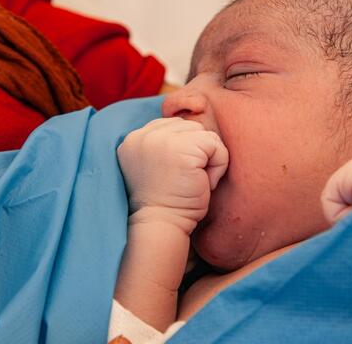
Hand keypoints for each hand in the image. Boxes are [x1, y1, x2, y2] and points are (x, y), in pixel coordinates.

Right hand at [117, 117, 228, 233]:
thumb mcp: (155, 165)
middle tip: (185, 180)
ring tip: (193, 181)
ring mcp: (162, 140)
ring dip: (208, 159)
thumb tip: (190, 127)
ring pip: (204, 134)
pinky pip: (216, 146)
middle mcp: (143, 135)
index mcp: (133, 139)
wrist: (161, 225)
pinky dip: (218, 166)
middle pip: (189, 127)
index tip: (176, 176)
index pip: (172, 126)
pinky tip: (203, 183)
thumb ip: (162, 144)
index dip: (184, 149)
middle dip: (196, 153)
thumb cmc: (164, 201)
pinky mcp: (183, 149)